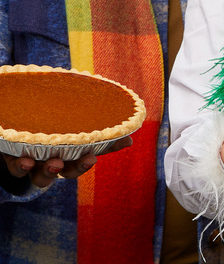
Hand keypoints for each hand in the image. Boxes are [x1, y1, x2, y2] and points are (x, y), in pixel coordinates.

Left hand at [2, 135, 131, 187]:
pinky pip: (15, 169)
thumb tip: (131, 140)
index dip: (95, 159)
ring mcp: (33, 163)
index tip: (104, 153)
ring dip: (51, 171)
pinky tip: (24, 160)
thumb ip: (96, 134)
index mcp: (68, 154)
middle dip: (77, 167)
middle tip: (88, 159)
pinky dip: (21, 167)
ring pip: (43, 176)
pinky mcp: (12, 160)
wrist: (12, 132)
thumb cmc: (47, 127)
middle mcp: (52, 161)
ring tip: (54, 162)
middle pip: (67, 172)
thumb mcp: (72, 127)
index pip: (86, 159)